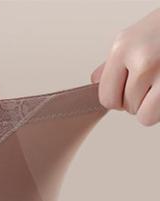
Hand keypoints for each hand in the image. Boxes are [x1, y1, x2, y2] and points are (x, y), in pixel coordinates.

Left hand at [91, 7, 159, 125]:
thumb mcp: (136, 37)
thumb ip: (115, 62)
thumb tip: (95, 81)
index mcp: (123, 47)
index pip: (106, 97)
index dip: (118, 99)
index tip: (131, 89)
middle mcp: (140, 58)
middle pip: (125, 106)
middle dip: (138, 99)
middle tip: (154, 80)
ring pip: (143, 114)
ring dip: (152, 105)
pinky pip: (156, 115)